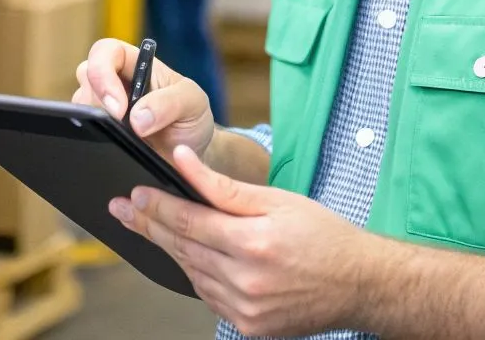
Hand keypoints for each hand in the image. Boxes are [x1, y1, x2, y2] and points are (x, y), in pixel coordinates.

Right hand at [73, 38, 215, 164]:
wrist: (189, 154)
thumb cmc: (190, 118)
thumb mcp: (192, 102)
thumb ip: (169, 103)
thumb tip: (137, 118)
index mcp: (135, 63)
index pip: (105, 52)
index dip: (103, 73)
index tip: (118, 107)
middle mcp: (113, 81)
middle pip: (86, 78)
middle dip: (99, 104)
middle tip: (122, 128)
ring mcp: (102, 107)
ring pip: (81, 107)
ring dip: (99, 124)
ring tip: (128, 140)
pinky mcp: (97, 132)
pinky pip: (82, 132)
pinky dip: (95, 141)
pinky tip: (117, 149)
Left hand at [111, 145, 371, 337]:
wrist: (361, 284)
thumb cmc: (325, 236)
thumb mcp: (278, 200)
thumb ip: (224, 186)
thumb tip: (184, 162)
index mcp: (253, 244)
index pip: (188, 222)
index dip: (157, 207)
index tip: (133, 195)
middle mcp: (246, 281)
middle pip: (183, 249)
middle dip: (150, 226)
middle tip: (123, 210)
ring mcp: (246, 309)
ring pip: (192, 275)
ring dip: (171, 250)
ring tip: (150, 227)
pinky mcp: (250, 327)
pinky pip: (209, 298)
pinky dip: (197, 275)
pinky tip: (190, 257)